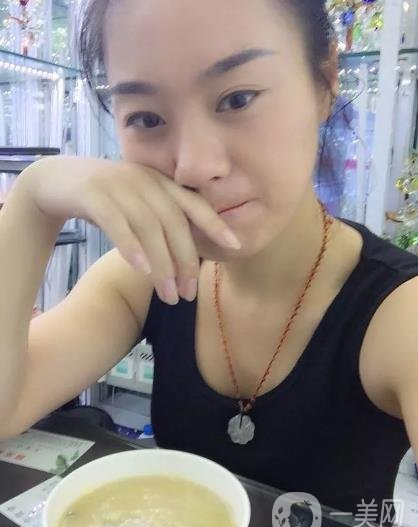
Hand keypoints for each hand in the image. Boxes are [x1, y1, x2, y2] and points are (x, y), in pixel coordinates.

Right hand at [21, 156, 240, 303]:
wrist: (55, 180)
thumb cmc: (105, 201)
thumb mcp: (136, 206)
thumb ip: (160, 223)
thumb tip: (183, 258)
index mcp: (159, 182)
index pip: (193, 204)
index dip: (215, 224)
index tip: (235, 246)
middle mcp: (144, 180)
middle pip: (173, 223)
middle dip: (185, 261)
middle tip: (188, 295)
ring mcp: (118, 184)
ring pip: (149, 227)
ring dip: (162, 265)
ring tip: (169, 295)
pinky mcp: (93, 194)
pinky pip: (117, 223)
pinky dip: (131, 247)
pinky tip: (141, 271)